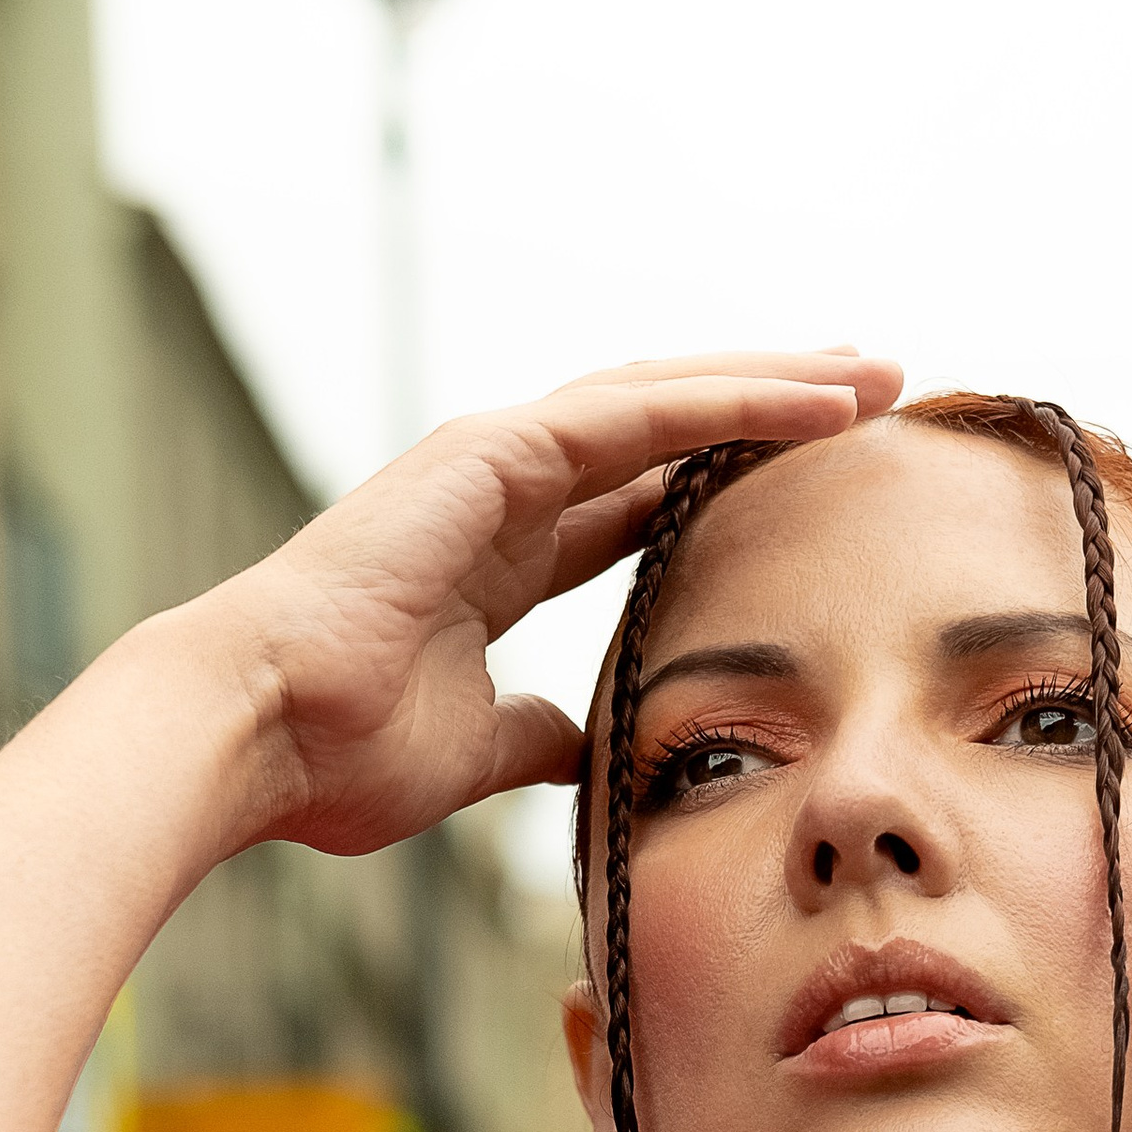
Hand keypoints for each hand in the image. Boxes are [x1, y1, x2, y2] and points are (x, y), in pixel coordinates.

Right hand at [213, 352, 901, 858]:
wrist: (253, 736)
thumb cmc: (336, 755)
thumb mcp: (477, 753)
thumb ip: (540, 735)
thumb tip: (587, 750)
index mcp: (505, 553)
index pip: (646, 499)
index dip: (731, 483)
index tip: (820, 482)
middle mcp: (508, 488)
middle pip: (672, 430)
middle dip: (774, 410)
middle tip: (877, 397)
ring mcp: (499, 459)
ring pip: (670, 399)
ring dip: (781, 385)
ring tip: (878, 376)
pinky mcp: (496, 450)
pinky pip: (645, 411)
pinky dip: (739, 400)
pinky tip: (823, 399)